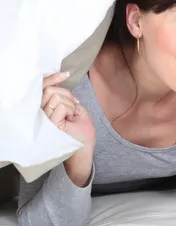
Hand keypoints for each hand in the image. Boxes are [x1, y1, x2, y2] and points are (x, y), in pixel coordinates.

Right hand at [42, 72, 95, 186]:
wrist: (84, 152)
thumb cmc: (81, 133)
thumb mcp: (77, 110)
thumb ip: (67, 100)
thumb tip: (62, 88)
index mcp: (46, 110)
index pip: (42, 89)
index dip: (52, 79)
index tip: (65, 74)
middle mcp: (41, 114)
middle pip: (49, 90)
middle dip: (66, 94)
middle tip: (73, 107)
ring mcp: (44, 119)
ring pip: (55, 96)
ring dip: (69, 103)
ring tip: (71, 116)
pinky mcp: (49, 124)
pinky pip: (60, 106)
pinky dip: (70, 109)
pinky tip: (71, 118)